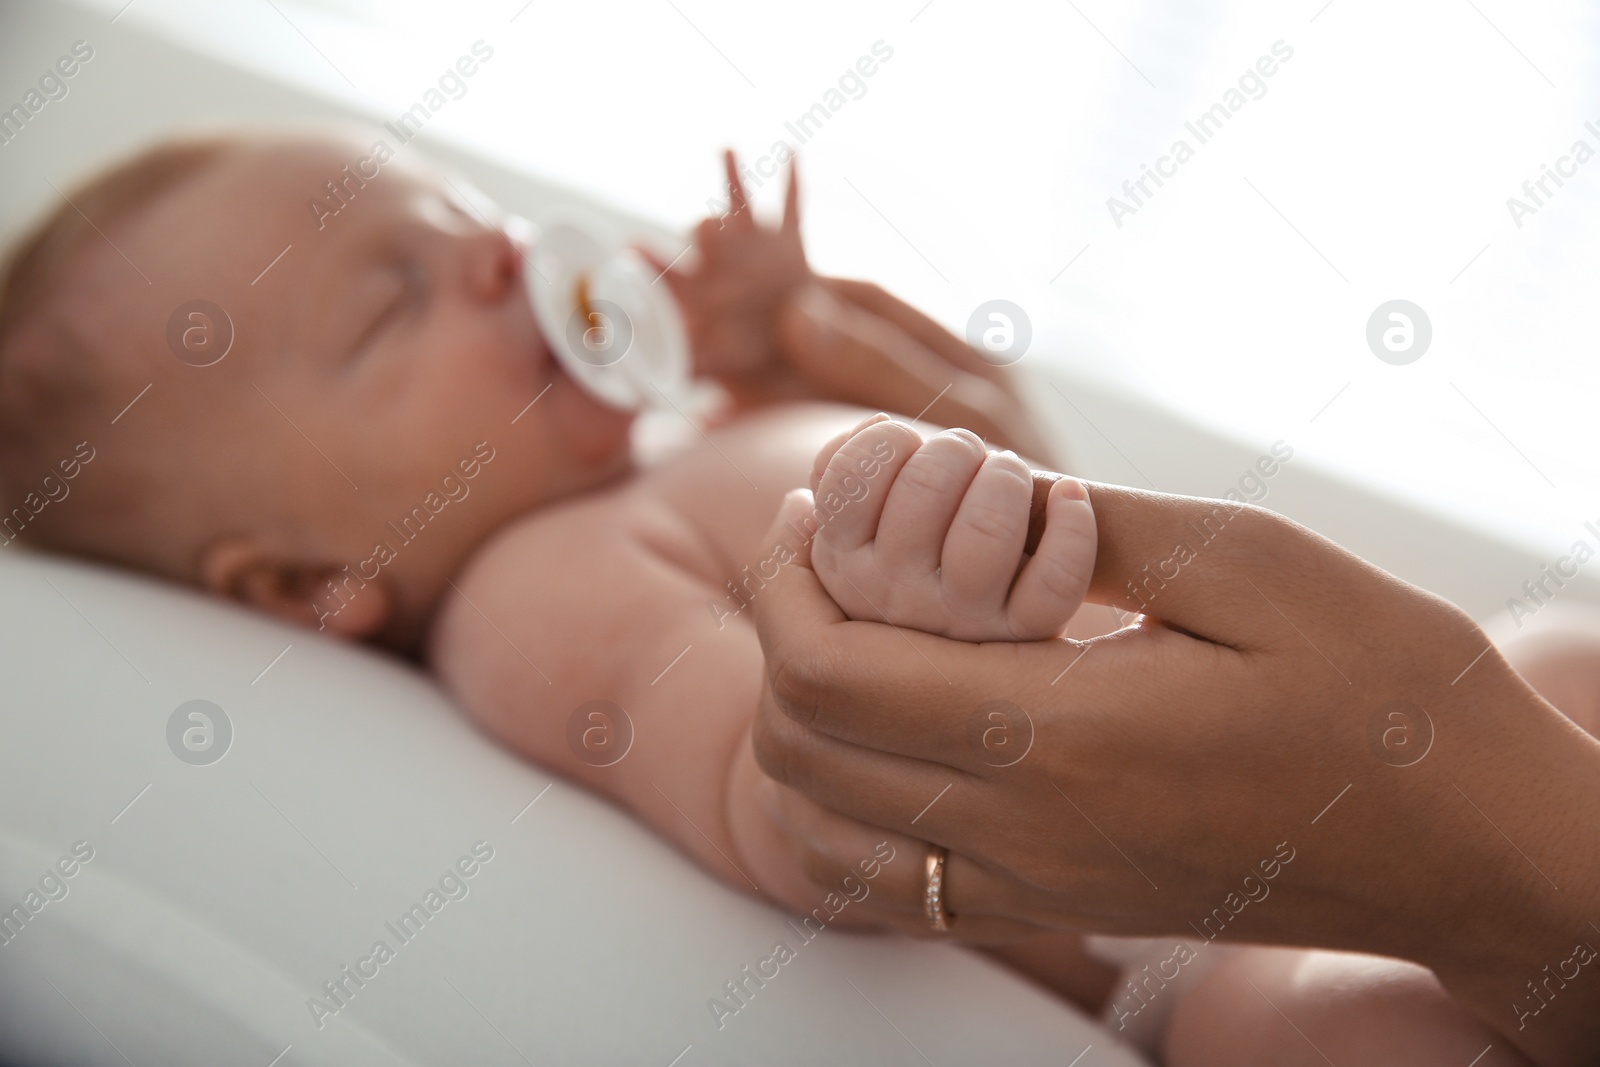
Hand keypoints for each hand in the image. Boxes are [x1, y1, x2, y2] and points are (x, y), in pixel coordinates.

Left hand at [645, 150, 811, 381]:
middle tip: (688, 225)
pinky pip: (793, 208)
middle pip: (702, 240)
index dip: (651, 272)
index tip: (628, 259)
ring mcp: (752, 248)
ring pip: (739, 212)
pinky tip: (791, 152)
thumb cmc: (748, 358)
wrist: (791, 336)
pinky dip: (793, 182)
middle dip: (699, 229)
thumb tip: (677, 418)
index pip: (671, 284)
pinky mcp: (787, 241)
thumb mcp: (723, 373)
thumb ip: (700, 376)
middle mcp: (719, 264)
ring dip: (732, 185)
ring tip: (725, 153)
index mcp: (698, 296)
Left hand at [749, 480, 1599, 1064]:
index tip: (801, 512)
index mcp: (1065, 734)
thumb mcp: (1253, 565)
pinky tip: (891, 732)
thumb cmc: (1387, 693)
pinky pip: (896, 888)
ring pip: (828, 832)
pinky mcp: (1059, 910)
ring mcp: (1038, 889)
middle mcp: (1028, 833)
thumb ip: (1093, 525)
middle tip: (818, 556)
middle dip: (779, 639)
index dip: (785, 586)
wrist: (1468, 844)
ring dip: (801, 727)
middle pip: (803, 754)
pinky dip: (847, 809)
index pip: (832, 677)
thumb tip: (979, 488)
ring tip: (847, 633)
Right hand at [808, 416, 1095, 641]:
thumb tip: (848, 452)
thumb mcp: (845, 529)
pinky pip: (1056, 580)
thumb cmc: (899, 562)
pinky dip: (1073, 526)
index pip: (852, 476)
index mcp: (842, 563)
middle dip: (955, 450)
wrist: (946, 666)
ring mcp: (961, 622)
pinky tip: (1070, 497)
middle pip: (926, 487)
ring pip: (987, 529)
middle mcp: (893, 599)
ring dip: (1007, 477)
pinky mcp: (1026, 635)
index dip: (887, 439)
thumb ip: (835, 479)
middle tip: (967, 456)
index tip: (906, 445)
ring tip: (1008, 475)